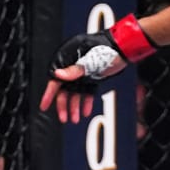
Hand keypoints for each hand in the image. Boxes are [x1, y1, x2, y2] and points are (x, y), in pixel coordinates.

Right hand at [39, 14, 157, 123]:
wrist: (124, 50)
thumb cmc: (106, 51)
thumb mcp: (89, 62)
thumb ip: (74, 70)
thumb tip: (56, 75)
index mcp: (67, 58)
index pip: (54, 78)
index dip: (49, 93)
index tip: (45, 105)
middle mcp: (72, 66)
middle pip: (64, 89)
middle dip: (63, 105)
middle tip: (63, 118)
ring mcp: (82, 72)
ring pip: (75, 93)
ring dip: (74, 106)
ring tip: (75, 119)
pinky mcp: (92, 77)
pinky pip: (86, 92)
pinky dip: (86, 102)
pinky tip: (85, 112)